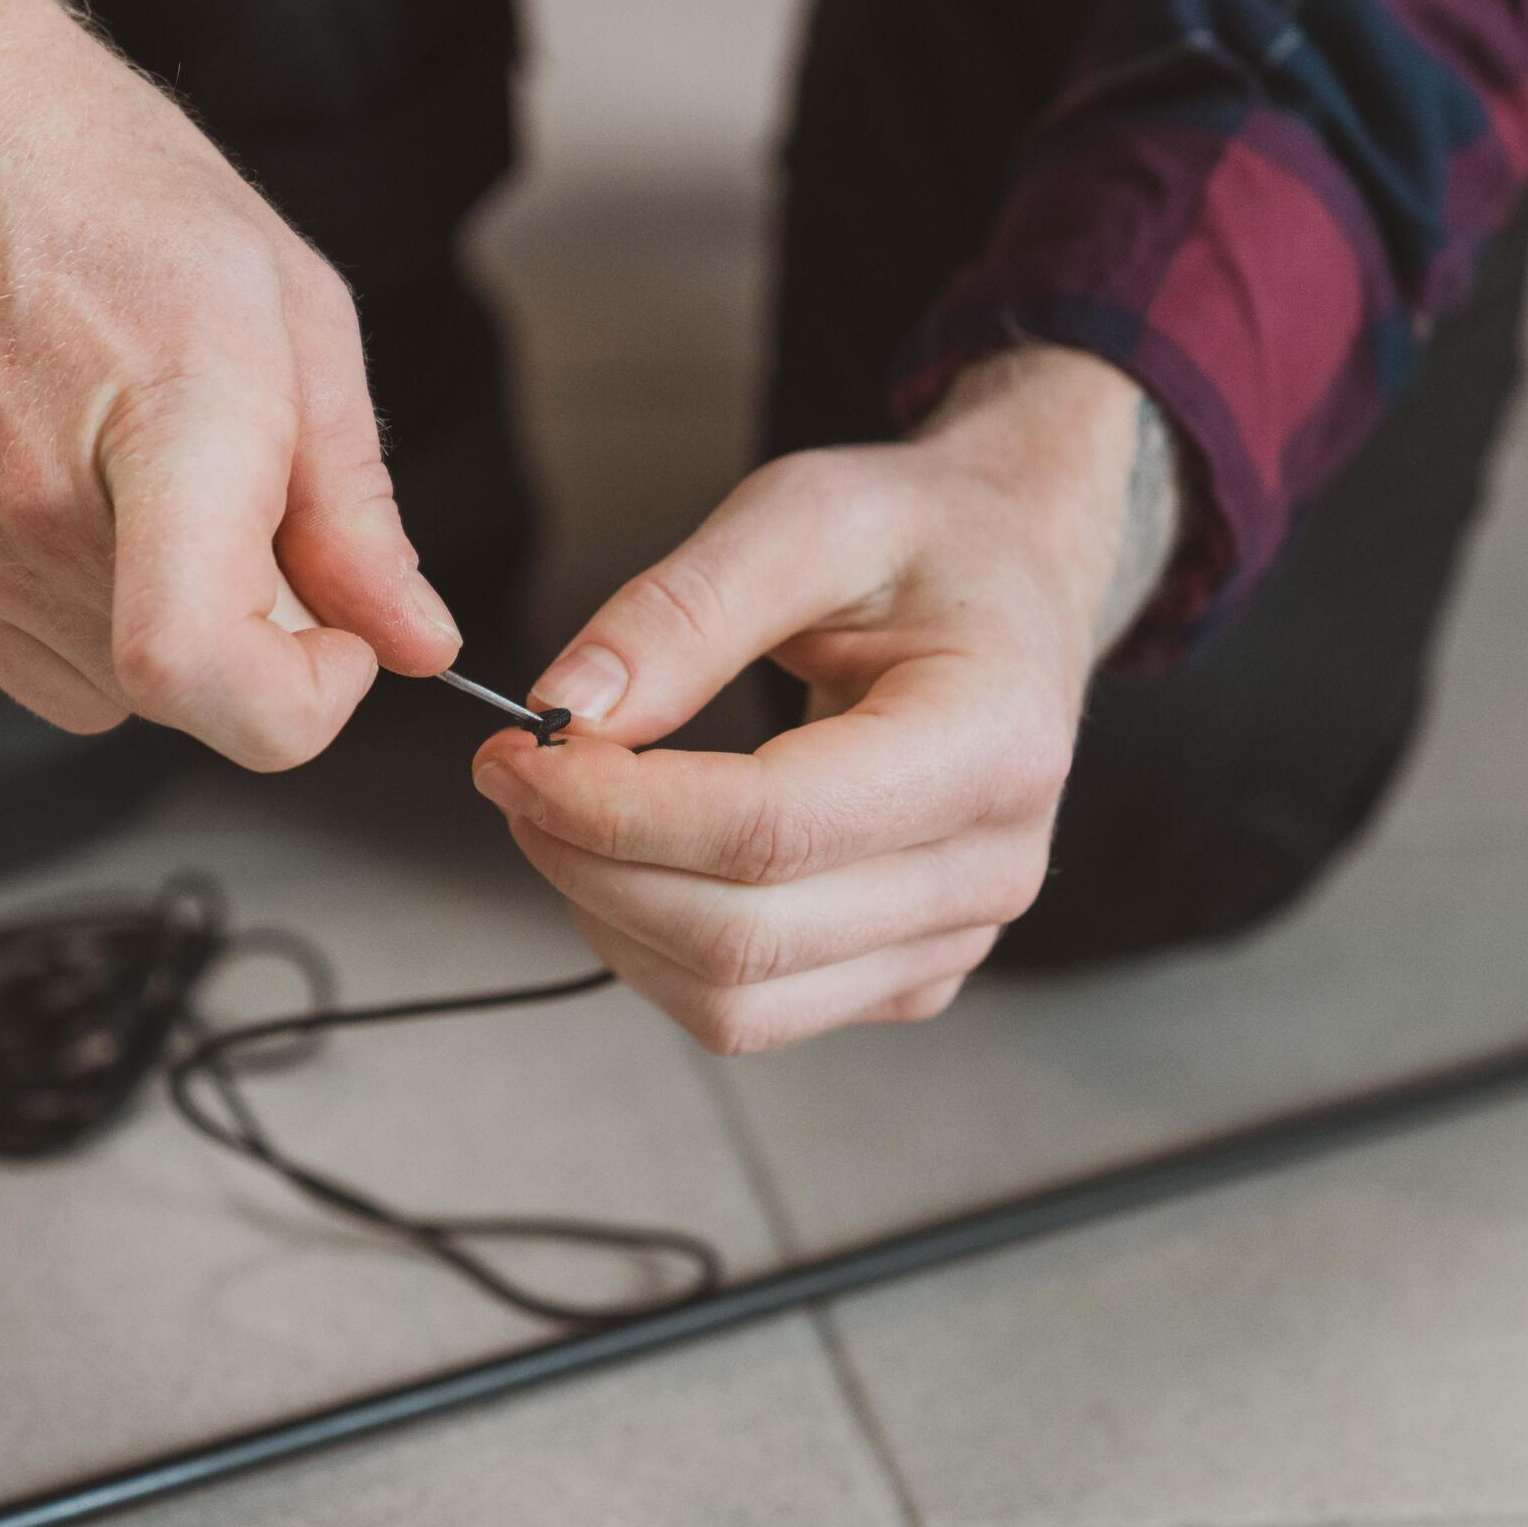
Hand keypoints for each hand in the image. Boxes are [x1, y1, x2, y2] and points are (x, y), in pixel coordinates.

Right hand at [0, 0, 458, 769]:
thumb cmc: (102, 188)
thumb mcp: (293, 315)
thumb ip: (358, 508)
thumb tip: (415, 638)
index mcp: (165, 430)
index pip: (205, 673)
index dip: (302, 704)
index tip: (342, 640)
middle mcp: (39, 513)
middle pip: (188, 696)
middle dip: (257, 637)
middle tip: (250, 500)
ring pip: (115, 692)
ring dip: (169, 623)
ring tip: (149, 472)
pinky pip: (38, 663)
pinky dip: (90, 614)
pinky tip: (84, 490)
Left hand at [470, 348, 1181, 1051]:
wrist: (1012, 585)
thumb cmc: (920, 541)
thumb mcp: (805, 514)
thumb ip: (683, 609)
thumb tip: (565, 711)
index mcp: (992, 744)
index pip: (771, 830)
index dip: (618, 811)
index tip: (516, 755)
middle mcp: (991, 867)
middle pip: (742, 937)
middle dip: (591, 865)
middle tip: (515, 775)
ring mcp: (955, 938)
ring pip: (735, 1002)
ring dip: (610, 917)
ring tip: (565, 810)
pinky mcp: (908, 975)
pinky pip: (752, 1012)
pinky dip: (656, 947)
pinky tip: (634, 857)